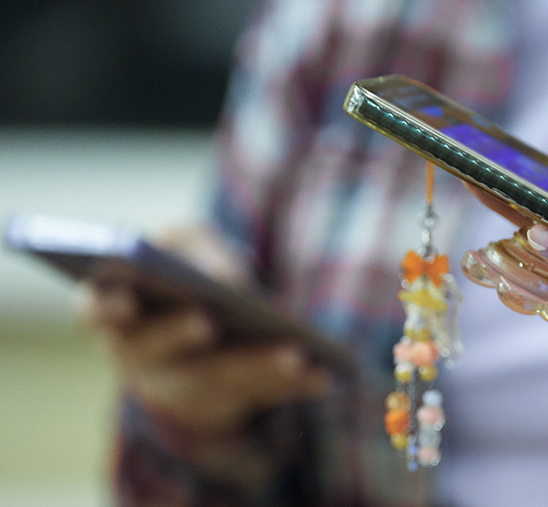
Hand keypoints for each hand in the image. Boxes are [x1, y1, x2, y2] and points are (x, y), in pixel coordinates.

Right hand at [80, 225, 330, 436]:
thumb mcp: (183, 244)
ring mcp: (184, 386)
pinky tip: (322, 375)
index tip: (121, 300)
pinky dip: (293, 385)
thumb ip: (193, 246)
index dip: (104, 307)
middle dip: (178, 335)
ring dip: (255, 368)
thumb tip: (224, 280)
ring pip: (218, 381)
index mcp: (114, 311)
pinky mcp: (230, 400)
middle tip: (204, 321)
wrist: (197, 333)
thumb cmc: (182, 271)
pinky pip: (262, 396)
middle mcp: (141, 357)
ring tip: (294, 354)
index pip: (96, 310)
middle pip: (157, 351)